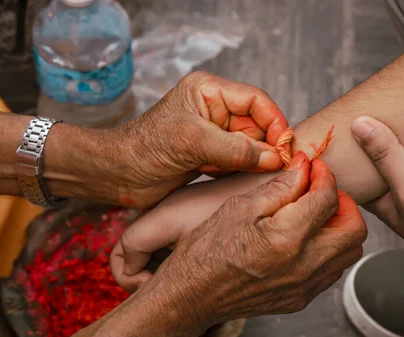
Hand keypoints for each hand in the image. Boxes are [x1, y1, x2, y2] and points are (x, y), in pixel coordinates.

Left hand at [101, 71, 289, 207]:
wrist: (119, 175)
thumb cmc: (145, 149)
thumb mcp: (192, 142)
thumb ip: (236, 149)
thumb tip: (274, 157)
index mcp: (209, 91)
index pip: (256, 100)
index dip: (275, 121)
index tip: (285, 147)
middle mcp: (214, 109)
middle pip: (258, 124)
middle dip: (266, 145)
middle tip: (275, 167)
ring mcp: (214, 133)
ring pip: (251, 145)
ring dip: (253, 161)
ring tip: (246, 173)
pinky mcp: (212, 155)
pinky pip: (239, 162)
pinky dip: (240, 171)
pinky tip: (229, 178)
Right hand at [111, 153, 366, 302]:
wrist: (191, 296)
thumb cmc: (207, 251)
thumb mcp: (239, 207)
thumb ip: (280, 187)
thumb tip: (305, 168)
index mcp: (288, 238)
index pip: (328, 198)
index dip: (324, 176)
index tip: (312, 168)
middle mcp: (304, 266)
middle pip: (354, 229)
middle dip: (344, 203)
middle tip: (320, 191)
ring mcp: (304, 287)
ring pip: (349, 253)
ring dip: (340, 227)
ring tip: (314, 213)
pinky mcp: (300, 299)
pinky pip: (332, 271)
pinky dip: (329, 249)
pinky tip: (306, 239)